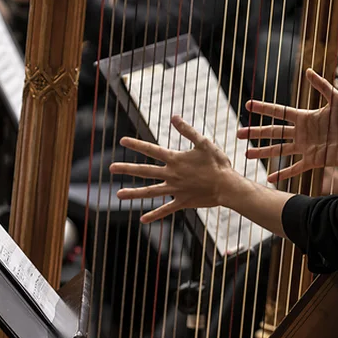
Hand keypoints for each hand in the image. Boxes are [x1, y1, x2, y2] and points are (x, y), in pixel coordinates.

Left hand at [110, 115, 242, 223]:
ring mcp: (175, 190)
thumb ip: (187, 131)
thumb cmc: (217, 163)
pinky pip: (165, 209)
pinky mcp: (182, 202)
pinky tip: (142, 219)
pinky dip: (154, 214)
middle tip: (110, 168)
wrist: (227, 186)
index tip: (122, 141)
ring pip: (150, 192)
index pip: (151, 150)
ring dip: (134, 193)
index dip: (136, 144)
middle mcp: (172, 175)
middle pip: (145, 171)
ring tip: (118, 195)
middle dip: (127, 169)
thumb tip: (173, 117)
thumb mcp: (204, 143)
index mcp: (175, 160)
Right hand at [237, 68, 337, 182]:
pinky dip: (283, 173)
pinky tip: (270, 178)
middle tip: (239, 133)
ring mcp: (305, 147)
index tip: (249, 105)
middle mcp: (301, 133)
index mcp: (304, 118)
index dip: (264, 108)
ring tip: (247, 154)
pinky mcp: (313, 160)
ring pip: (279, 150)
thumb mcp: (336, 99)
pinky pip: (295, 168)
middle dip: (256, 132)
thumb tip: (308, 71)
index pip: (279, 112)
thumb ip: (322, 86)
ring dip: (263, 152)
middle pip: (273, 132)